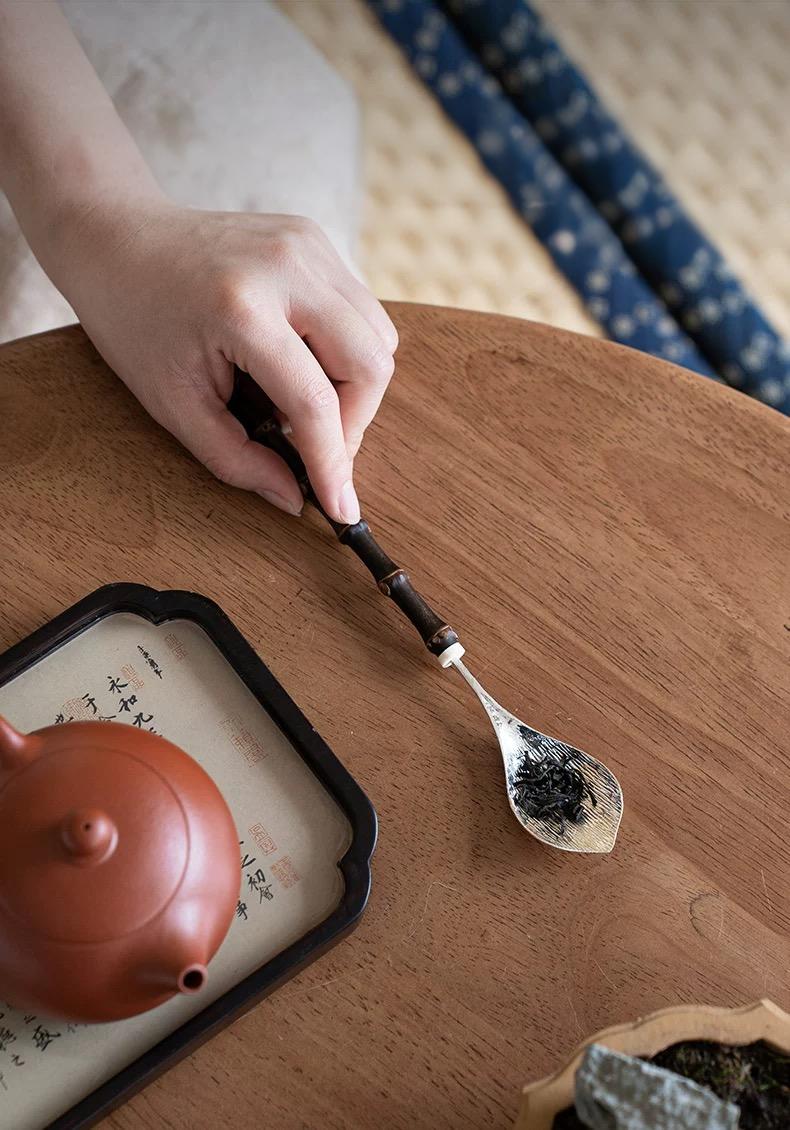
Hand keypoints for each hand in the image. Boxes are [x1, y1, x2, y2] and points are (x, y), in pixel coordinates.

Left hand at [57, 199, 397, 520]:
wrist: (116, 238)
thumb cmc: (135, 320)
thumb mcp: (173, 403)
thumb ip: (235, 459)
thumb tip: (293, 497)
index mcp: (240, 308)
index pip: (314, 401)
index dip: (332, 463)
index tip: (341, 507)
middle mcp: (286, 267)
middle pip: (370, 363)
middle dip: (355, 423)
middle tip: (317, 448)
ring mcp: (306, 245)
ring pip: (379, 335)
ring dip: (357, 388)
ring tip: (305, 405)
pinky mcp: (314, 239)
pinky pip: (362, 310)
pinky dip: (346, 351)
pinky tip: (303, 363)